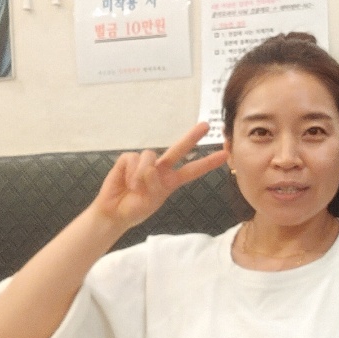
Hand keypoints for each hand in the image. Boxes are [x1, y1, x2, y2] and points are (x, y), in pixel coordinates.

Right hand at [90, 123, 227, 230]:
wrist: (114, 212)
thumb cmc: (135, 208)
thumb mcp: (152, 201)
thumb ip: (155, 185)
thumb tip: (150, 168)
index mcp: (170, 181)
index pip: (192, 170)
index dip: (207, 163)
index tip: (224, 155)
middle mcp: (160, 169)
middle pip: (178, 150)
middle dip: (191, 137)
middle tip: (206, 125)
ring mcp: (144, 162)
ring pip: (150, 157)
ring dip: (141, 176)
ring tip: (135, 188)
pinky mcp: (128, 159)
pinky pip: (133, 159)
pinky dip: (130, 173)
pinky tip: (126, 182)